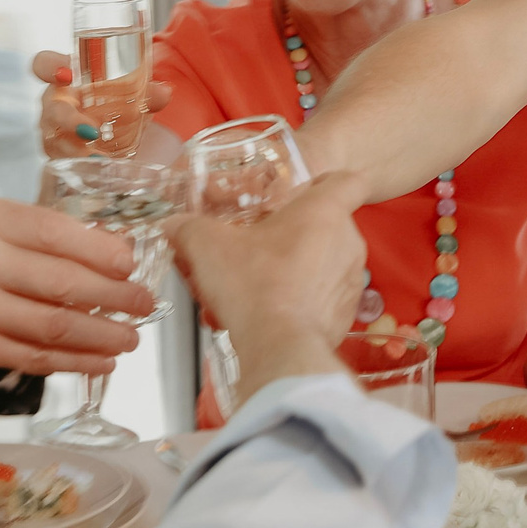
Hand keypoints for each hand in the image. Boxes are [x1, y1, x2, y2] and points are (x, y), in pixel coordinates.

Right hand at [0, 198, 153, 375]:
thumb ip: (43, 234)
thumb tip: (115, 247)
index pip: (57, 233)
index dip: (103, 251)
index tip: (132, 264)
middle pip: (64, 283)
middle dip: (115, 297)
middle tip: (145, 304)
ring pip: (55, 325)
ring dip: (103, 335)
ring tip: (131, 339)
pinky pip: (36, 357)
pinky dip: (75, 361)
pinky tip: (102, 362)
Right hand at [32, 50, 175, 158]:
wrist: (113, 127)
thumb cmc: (115, 100)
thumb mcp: (131, 93)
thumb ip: (147, 91)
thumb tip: (164, 93)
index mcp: (67, 79)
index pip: (44, 64)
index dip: (49, 67)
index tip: (66, 73)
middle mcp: (55, 103)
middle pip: (51, 109)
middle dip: (68, 120)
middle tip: (92, 131)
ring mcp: (54, 130)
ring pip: (53, 139)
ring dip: (75, 149)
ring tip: (99, 157)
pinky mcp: (59, 153)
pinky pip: (61, 160)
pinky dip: (79, 164)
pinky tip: (99, 168)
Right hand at [171, 172, 368, 391]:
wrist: (280, 347)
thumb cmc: (254, 287)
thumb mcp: (208, 247)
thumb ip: (189, 228)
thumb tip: (174, 225)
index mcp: (324, 212)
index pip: (347, 180)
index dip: (326, 182)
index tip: (305, 190)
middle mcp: (347, 242)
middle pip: (326, 225)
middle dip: (292, 234)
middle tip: (258, 247)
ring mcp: (352, 280)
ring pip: (324, 263)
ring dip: (295, 269)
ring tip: (256, 284)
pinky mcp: (346, 313)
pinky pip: (324, 297)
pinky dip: (301, 300)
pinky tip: (268, 310)